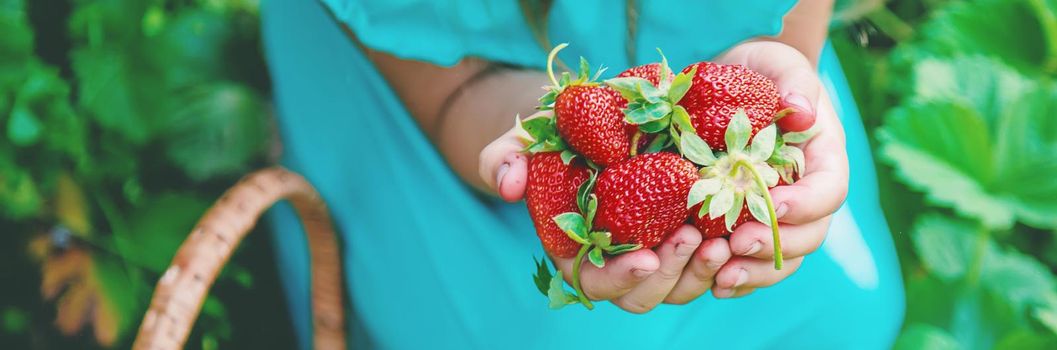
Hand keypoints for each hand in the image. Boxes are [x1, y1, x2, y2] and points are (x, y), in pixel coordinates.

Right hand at [480, 112, 732, 312]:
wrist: (602, 119)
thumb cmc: (558, 135)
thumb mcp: (528, 137)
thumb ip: (504, 157)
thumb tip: (507, 186)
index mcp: (578, 251)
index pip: (595, 282)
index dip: (618, 278)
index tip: (642, 257)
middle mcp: (620, 261)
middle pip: (644, 295)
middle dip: (670, 274)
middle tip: (692, 239)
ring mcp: (659, 252)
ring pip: (684, 285)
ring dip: (704, 268)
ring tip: (725, 237)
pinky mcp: (692, 235)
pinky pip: (715, 261)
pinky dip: (731, 252)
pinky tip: (746, 225)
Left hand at [706, 40, 848, 297]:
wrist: (736, 85)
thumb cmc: (762, 72)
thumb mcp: (778, 64)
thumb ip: (794, 81)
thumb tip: (801, 110)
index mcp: (822, 158)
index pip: (828, 191)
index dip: (806, 204)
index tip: (774, 205)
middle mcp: (806, 194)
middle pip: (809, 234)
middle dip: (776, 244)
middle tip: (738, 243)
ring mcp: (779, 216)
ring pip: (782, 258)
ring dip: (754, 272)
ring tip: (721, 277)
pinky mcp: (749, 227)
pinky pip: (751, 263)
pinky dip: (736, 278)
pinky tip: (711, 284)